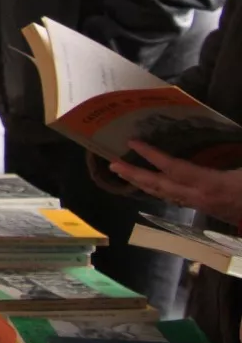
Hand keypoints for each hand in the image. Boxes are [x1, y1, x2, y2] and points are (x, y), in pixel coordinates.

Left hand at [109, 140, 241, 220]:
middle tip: (112, 165)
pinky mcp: (204, 209)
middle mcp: (198, 197)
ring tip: (123, 173)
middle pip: (159, 185)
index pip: (173, 168)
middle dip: (134, 175)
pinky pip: (174, 198)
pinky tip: (151, 185)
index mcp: (209, 184)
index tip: (132, 143)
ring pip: (164, 194)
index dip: (152, 155)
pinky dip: (158, 189)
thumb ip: (232, 151)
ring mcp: (200, 205)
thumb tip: (226, 133)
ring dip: (142, 183)